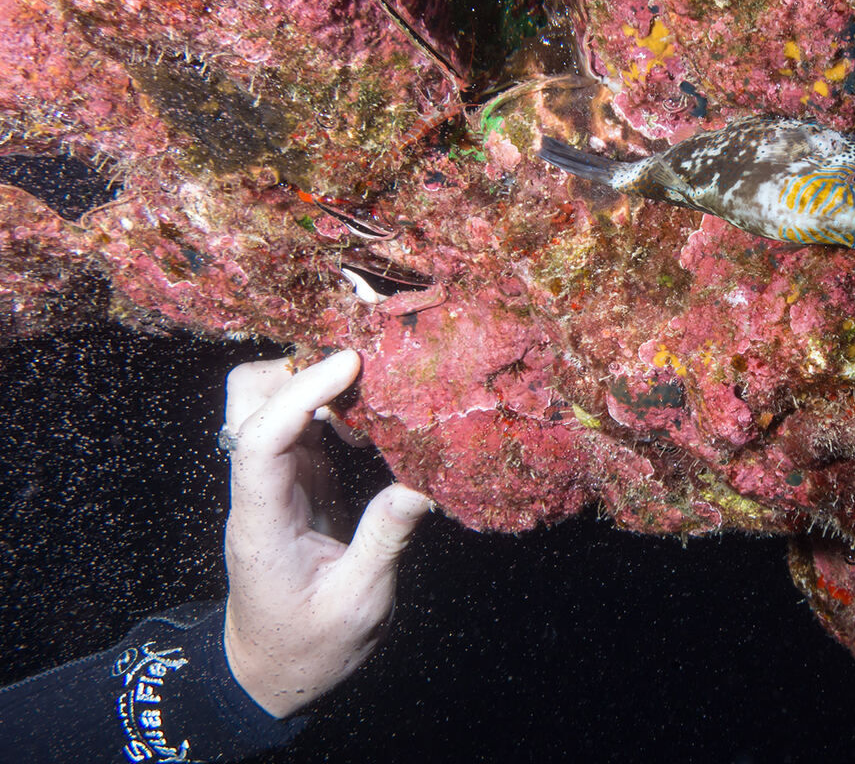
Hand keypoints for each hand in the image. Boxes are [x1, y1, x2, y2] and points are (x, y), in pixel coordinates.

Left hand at [220, 350, 429, 717]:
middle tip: (361, 366)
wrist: (273, 671)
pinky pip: (305, 422)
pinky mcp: (296, 480)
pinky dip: (336, 407)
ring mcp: (274, 480)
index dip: (302, 390)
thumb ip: (386, 539)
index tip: (351, 364)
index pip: (261, 437)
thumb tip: (425, 484)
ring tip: (376, 394)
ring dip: (320, 384)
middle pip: (247, 399)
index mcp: (261, 521)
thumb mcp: (358, 603)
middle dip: (297, 368)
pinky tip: (373, 424)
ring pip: (274, 401)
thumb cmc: (309, 648)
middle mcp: (259, 490)